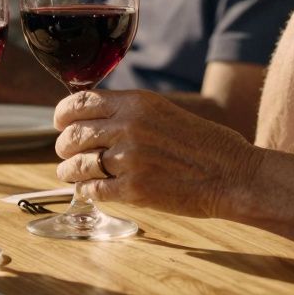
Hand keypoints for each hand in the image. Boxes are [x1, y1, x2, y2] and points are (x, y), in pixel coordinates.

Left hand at [54, 90, 259, 219]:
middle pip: (72, 135)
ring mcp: (130, 160)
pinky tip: (90, 191)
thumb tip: (93, 118)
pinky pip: (93, 191)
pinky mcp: (134, 190)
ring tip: (73, 175)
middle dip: (64, 147)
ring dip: (70, 171)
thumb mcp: (163, 112)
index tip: (60, 123)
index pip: (79, 102)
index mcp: (136, 103)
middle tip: (67, 154)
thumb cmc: (204, 144)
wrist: (233, 174)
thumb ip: (129, 112)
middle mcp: (128, 127)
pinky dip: (86, 192)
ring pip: (77, 165)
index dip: (63, 115)